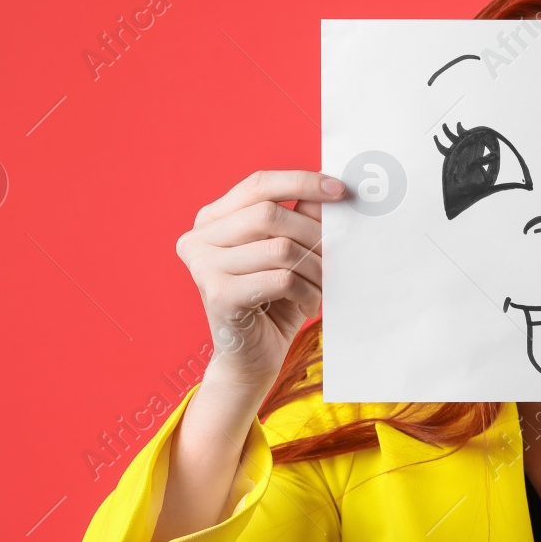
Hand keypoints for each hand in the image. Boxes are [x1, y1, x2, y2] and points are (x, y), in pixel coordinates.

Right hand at [176, 170, 343, 389]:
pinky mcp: (219, 295)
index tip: (341, 190)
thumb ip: (302, 219)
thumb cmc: (272, 302)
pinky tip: (309, 306)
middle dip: (313, 234)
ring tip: (322, 287)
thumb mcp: (289, 254)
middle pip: (270, 214)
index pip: (259, 184)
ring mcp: (204, 266)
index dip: (302, 182)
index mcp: (212, 219)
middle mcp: (199, 237)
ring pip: (280, 248)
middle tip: (335, 257)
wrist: (251, 359)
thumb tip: (332, 189)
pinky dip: (307, 292)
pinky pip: (281, 279)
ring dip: (315, 269)